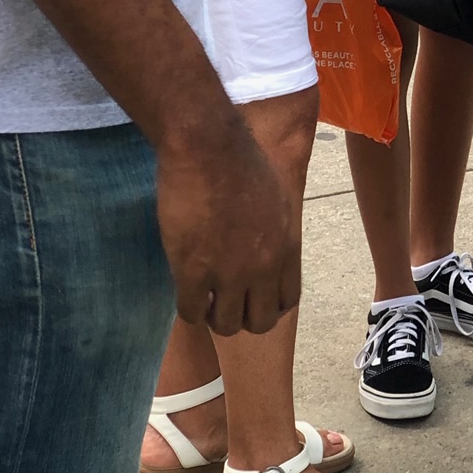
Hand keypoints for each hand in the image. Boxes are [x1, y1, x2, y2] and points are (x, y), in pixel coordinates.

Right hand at [156, 115, 300, 335]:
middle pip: (260, 322)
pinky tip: (185, 293)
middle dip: (243, 317)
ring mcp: (228, 273)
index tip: (253, 300)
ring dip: (214, 317)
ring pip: (225, 325)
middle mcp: (263, 266)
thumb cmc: (241, 161)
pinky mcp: (192, 271)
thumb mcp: (276, 199)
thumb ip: (275, 232)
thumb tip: (265, 249)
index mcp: (286, 246)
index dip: (269, 306)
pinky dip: (189, 310)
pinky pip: (191, 312)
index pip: (287, 300)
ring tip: (204, 301)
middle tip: (225, 304)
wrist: (209, 147)